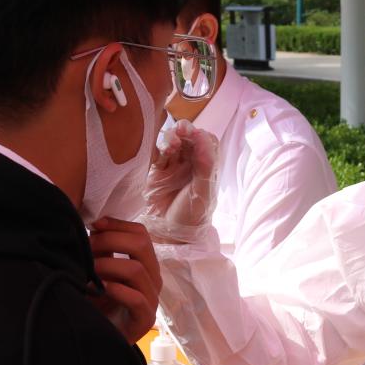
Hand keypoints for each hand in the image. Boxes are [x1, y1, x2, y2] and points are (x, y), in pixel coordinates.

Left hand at [88, 217, 161, 343]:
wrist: (100, 340)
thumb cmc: (99, 304)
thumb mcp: (99, 271)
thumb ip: (100, 250)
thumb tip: (94, 225)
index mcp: (144, 263)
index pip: (141, 233)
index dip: (118, 225)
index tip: (95, 225)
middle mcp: (152, 278)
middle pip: (142, 244)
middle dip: (111, 240)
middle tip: (88, 247)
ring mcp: (151, 298)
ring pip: (136, 269)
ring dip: (108, 265)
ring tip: (88, 270)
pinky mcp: (145, 319)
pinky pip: (136, 299)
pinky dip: (116, 290)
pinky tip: (99, 288)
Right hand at [141, 119, 218, 243]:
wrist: (171, 234)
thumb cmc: (192, 216)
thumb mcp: (203, 192)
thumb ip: (205, 166)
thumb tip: (203, 139)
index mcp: (206, 167)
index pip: (207, 142)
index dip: (201, 135)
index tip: (196, 134)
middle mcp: (191, 164)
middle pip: (188, 139)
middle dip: (185, 131)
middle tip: (181, 130)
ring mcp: (173, 167)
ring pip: (173, 144)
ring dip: (172, 139)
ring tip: (172, 144)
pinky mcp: (157, 172)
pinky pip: (158, 154)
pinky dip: (160, 149)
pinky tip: (164, 151)